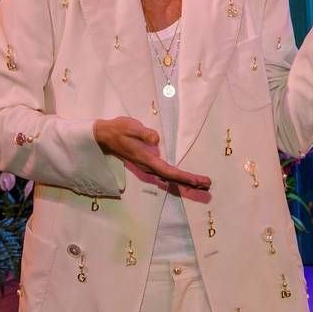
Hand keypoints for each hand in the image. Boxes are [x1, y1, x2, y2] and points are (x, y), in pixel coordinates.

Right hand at [94, 117, 210, 189]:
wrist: (105, 136)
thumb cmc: (119, 129)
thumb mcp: (130, 126)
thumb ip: (143, 133)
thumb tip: (156, 139)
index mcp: (146, 159)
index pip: (168, 171)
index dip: (183, 176)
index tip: (196, 180)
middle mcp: (149, 166)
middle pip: (172, 177)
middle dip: (190, 181)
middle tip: (207, 184)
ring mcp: (149, 166)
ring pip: (170, 177)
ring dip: (186, 181)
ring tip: (202, 184)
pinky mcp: (149, 164)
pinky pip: (167, 173)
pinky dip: (179, 177)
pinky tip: (187, 179)